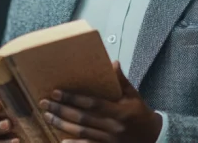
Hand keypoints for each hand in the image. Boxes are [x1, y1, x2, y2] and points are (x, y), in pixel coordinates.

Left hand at [38, 61, 162, 142]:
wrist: (153, 137)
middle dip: (61, 110)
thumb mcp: (133, 95)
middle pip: (82, 118)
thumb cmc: (140, 113)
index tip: (56, 92)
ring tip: (47, 116)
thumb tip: (113, 62)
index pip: (92, 104)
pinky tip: (61, 141)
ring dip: (62, 125)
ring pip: (81, 132)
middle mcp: (112, 126)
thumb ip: (121, 81)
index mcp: (119, 111)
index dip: (73, 98)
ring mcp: (109, 140)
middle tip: (44, 103)